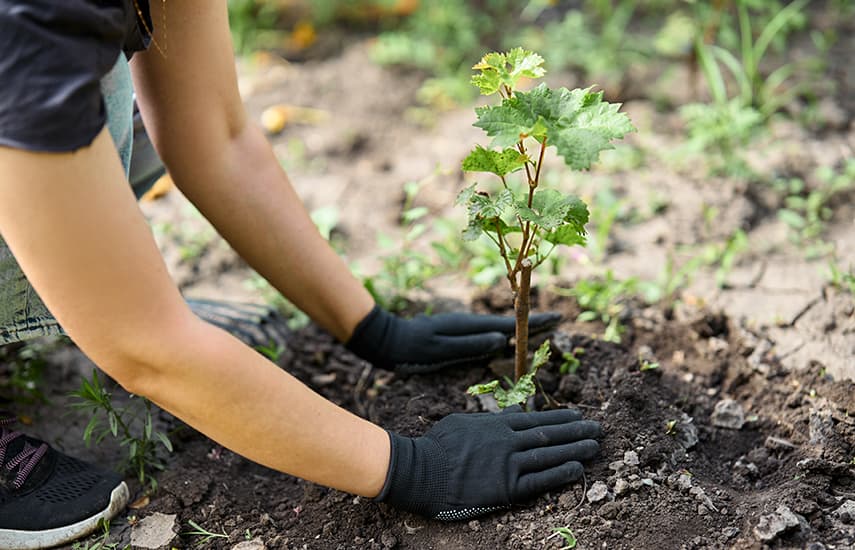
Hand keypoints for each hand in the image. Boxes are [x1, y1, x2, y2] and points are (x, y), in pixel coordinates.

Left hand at [346, 305, 560, 373]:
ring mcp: (463, 329)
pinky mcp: (457, 336)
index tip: (557, 319)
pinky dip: (504, 335)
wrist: (386, 340)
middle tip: (559, 321)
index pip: (509, 324)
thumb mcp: (440, 348)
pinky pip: (488, 335)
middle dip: (533, 322)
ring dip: (521, 328)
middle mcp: (469, 324)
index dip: (533, 322)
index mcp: (469, 325)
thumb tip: (502, 340)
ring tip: (542, 328)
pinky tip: (508, 341)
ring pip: (499, 328)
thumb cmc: (411, 347)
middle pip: (509, 323)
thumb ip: (471, 345)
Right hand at [376, 406, 600, 519]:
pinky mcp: (507, 488)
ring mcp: (509, 464)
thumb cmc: (437, 446)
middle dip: (576, 430)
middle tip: (598, 428)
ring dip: (576, 449)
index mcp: (497, 424)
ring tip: (595, 446)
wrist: (422, 471)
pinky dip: (561, 474)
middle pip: (549, 434)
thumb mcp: (464, 422)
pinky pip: (540, 481)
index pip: (536, 419)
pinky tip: (578, 469)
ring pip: (550, 455)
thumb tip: (511, 413)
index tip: (578, 415)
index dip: (560, 418)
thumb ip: (490, 420)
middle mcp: (508, 441)